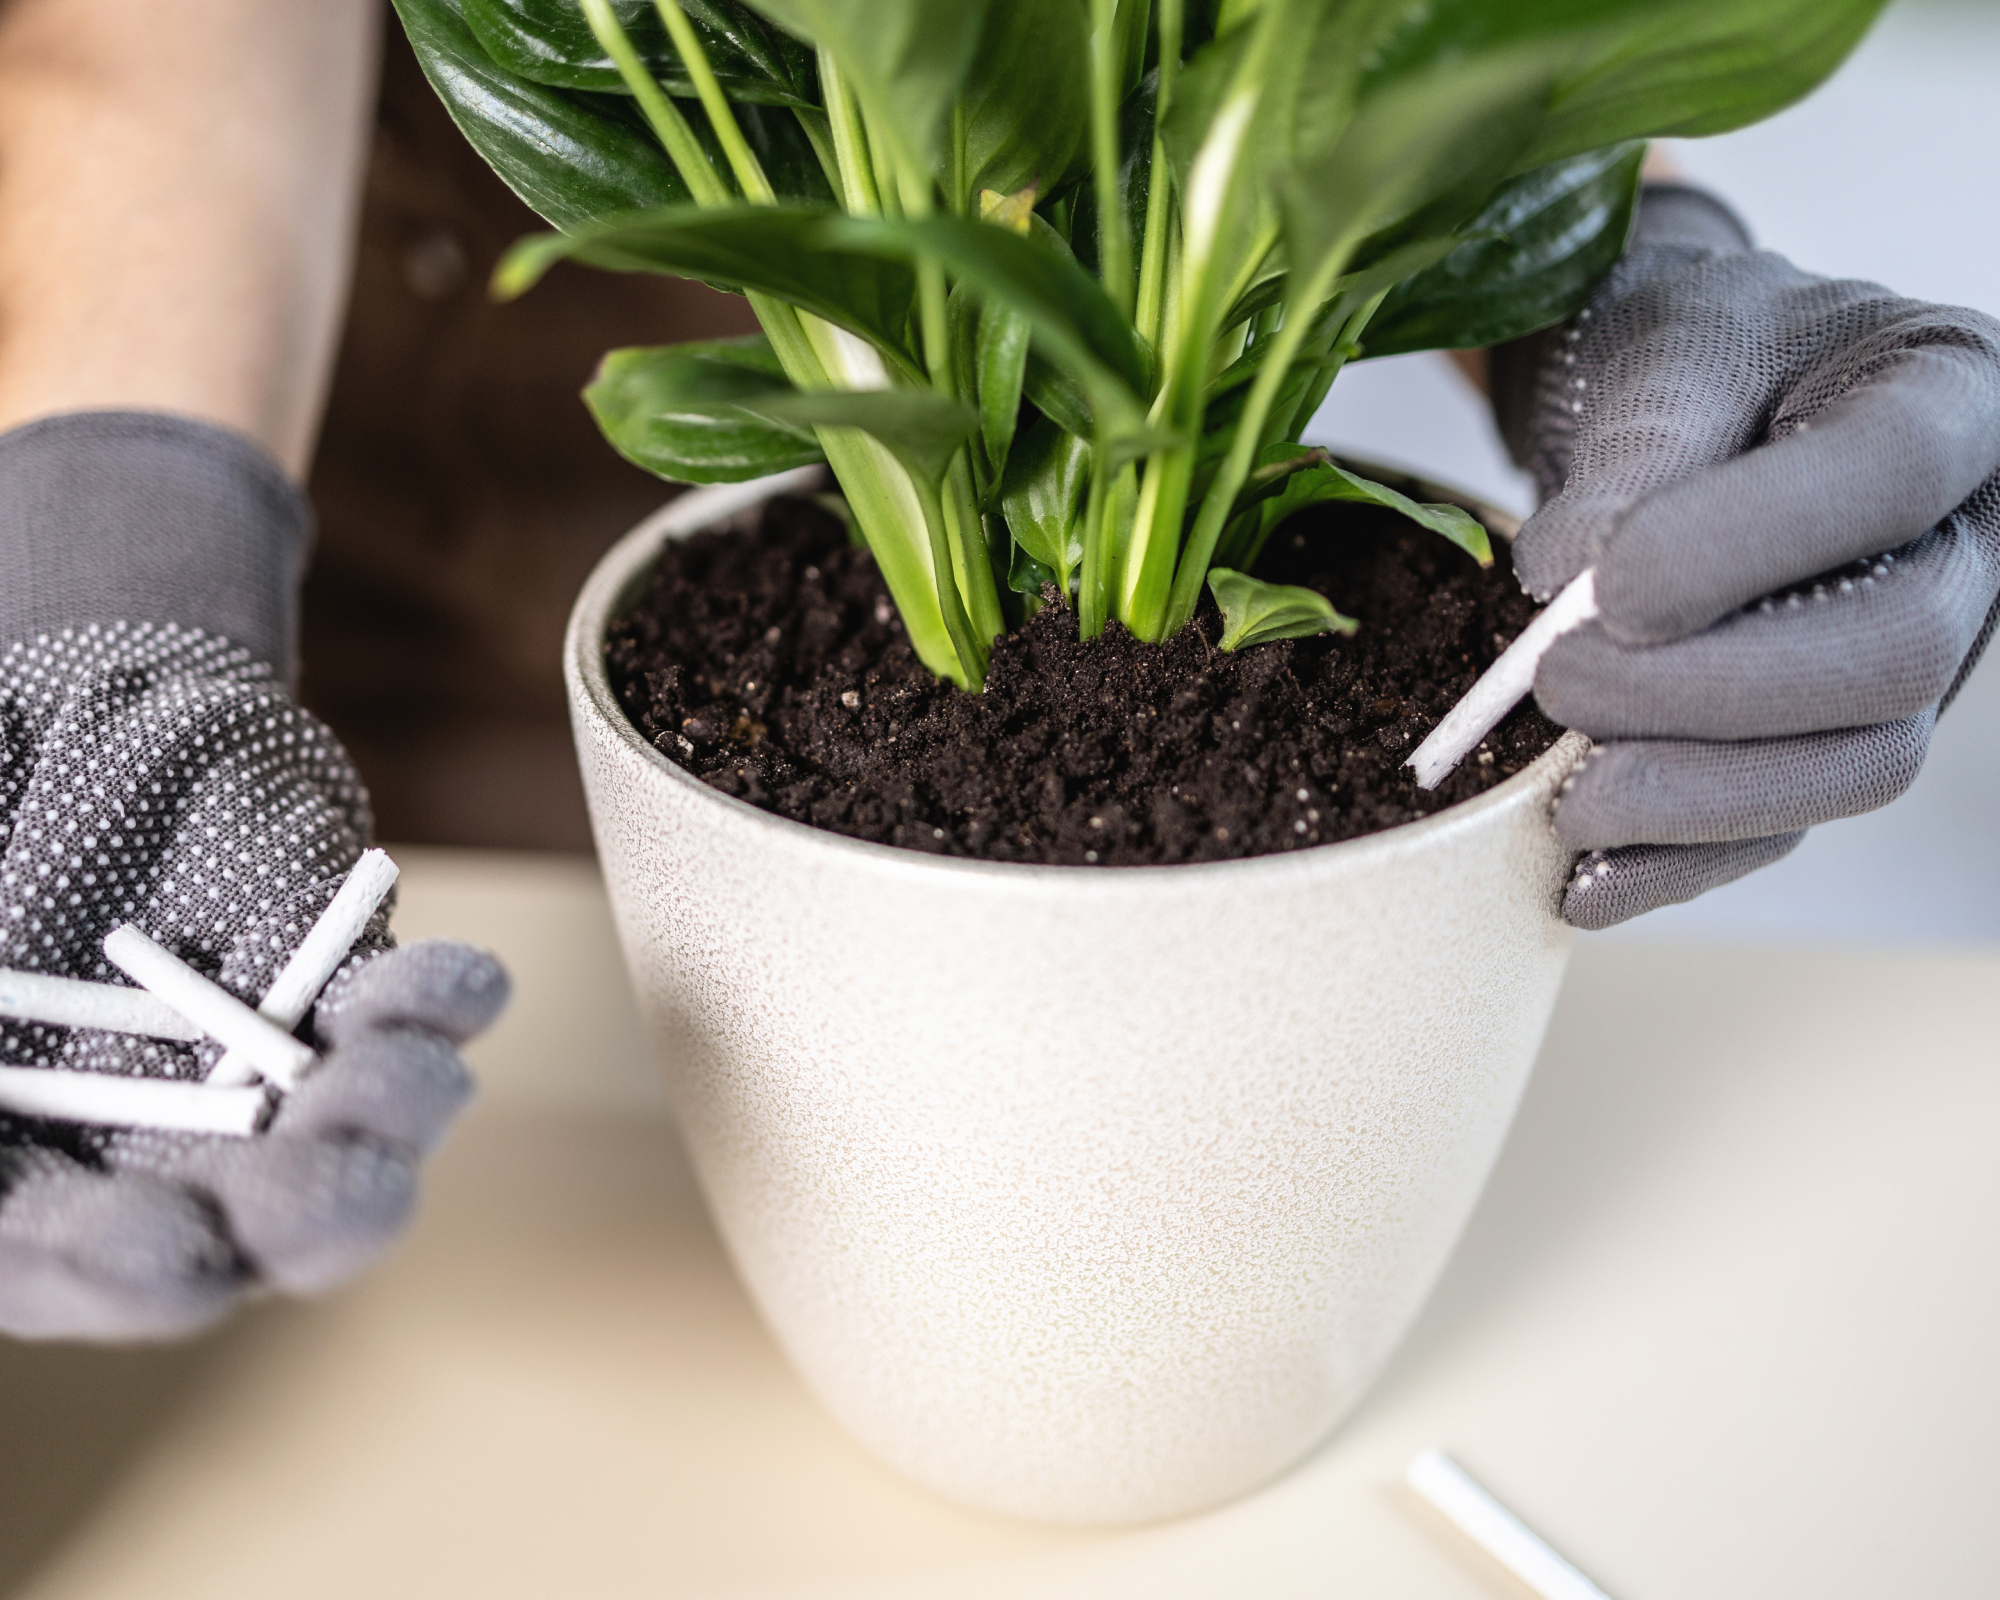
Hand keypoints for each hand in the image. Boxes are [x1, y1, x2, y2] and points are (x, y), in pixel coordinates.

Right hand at [0, 414, 507, 1339]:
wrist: (63, 703)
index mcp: (7, 1153)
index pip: (48, 1248)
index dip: (108, 1265)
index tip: (177, 1260)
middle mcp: (135, 1137)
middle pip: (226, 1218)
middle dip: (295, 1213)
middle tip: (351, 1205)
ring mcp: (248, 1065)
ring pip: (332, 1127)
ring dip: (387, 1116)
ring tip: (420, 1085)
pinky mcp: (332, 976)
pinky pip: (391, 1000)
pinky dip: (430, 998)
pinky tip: (467, 990)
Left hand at [1493, 185, 1999, 929]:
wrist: (1684, 403)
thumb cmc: (1693, 356)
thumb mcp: (1665, 353)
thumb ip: (1635, 452)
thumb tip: (1573, 579)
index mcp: (1951, 399)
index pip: (1890, 478)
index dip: (1746, 548)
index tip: (1605, 589)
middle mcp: (1969, 543)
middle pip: (1896, 654)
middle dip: (1710, 693)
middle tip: (1558, 682)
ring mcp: (1925, 661)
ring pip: (1859, 765)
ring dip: (1699, 797)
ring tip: (1564, 793)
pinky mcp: (1841, 743)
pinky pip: (1790, 828)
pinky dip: (1683, 863)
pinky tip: (1585, 878)